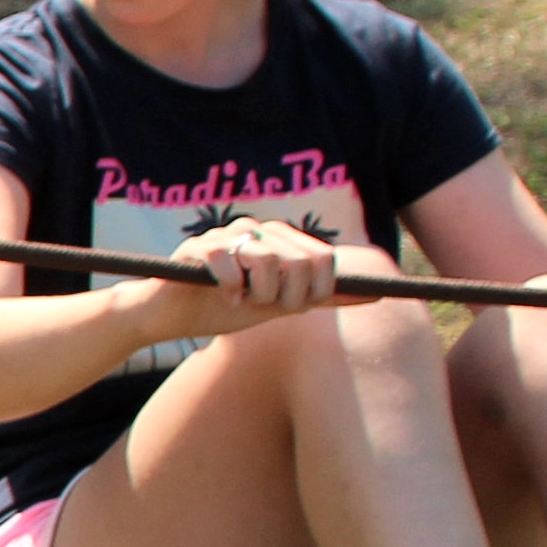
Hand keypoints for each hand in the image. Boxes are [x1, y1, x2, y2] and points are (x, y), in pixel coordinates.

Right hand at [149, 217, 345, 341]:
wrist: (170, 316)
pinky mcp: (197, 247)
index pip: (322, 259)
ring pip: (269, 262)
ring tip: (239, 301)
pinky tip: (220, 295)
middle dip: (288, 297)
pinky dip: (230, 288)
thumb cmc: (223, 308)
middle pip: (300, 261)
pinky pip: (229, 264)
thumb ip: (322, 296)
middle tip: (263, 307)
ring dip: (257, 294)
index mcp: (279, 239)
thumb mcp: (279, 305)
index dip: (315, 291)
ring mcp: (226, 234)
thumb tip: (376, 294)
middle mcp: (256, 230)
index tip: (292, 308)